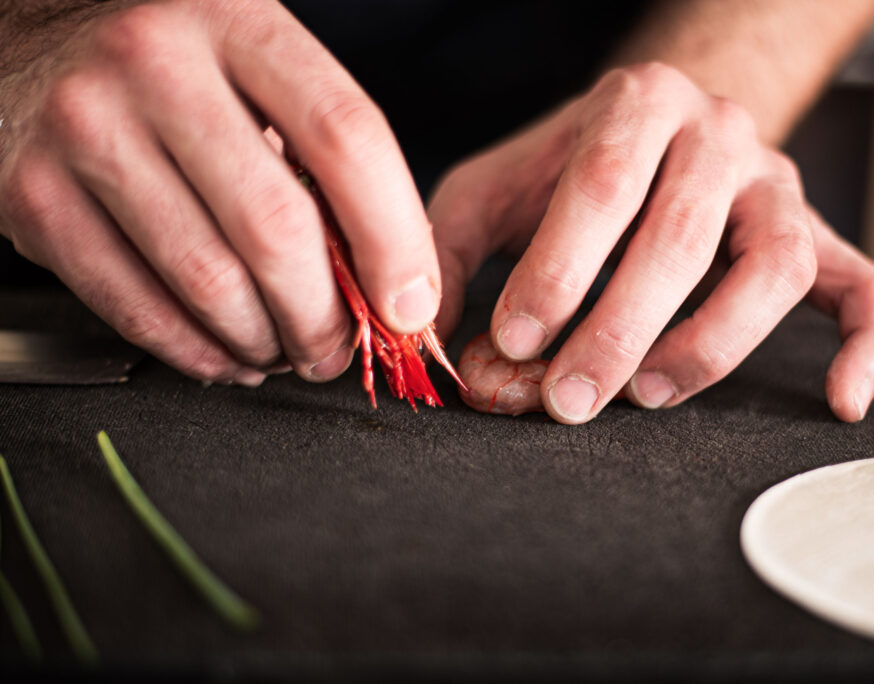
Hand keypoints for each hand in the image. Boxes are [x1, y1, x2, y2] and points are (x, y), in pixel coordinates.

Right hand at [0, 0, 440, 384]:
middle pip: (276, 228)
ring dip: (265, 342)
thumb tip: (387, 281)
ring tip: (286, 351)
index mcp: (235, 22)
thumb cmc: (171, 65)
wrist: (29, 37)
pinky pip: (135, 308)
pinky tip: (227, 353)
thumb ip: (320, 156)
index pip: (346, 139)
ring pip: (208, 282)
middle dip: (325, 317)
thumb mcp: (255, 69)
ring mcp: (84, 131)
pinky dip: (197, 351)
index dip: (394, 239)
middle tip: (340, 348)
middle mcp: (153, 66)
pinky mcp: (31, 197)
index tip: (410, 304)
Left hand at [429, 62, 873, 423]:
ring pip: (776, 266)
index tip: (511, 343)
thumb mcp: (492, 192)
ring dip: (713, 343)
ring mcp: (778, 186)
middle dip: (620, 329)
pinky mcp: (817, 236)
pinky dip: (866, 347)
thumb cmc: (563, 173)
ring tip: (649, 396)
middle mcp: (719, 134)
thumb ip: (450, 257)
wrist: (654, 129)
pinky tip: (836, 401)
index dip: (558, 270)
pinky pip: (865, 288)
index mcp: (636, 104)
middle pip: (685, 234)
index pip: (604, 183)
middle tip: (567, 400)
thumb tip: (436, 349)